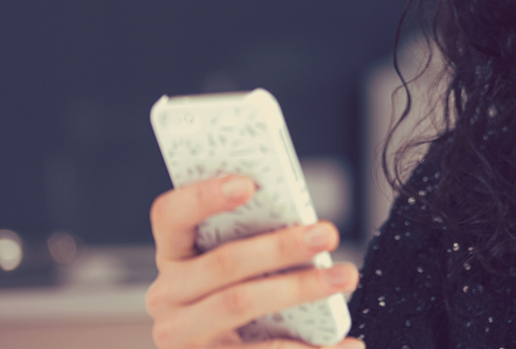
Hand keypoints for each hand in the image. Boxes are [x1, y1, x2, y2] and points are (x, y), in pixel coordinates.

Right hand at [145, 175, 363, 347]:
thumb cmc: (233, 295)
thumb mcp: (229, 268)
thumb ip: (250, 240)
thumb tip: (305, 223)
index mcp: (173, 256)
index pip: (171, 215)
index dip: (204, 196)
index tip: (248, 183)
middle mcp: (168, 297)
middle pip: (223, 262)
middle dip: (279, 245)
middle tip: (327, 232)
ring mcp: (183, 336)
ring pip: (241, 303)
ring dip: (301, 288)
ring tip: (345, 276)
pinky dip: (310, 348)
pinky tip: (347, 342)